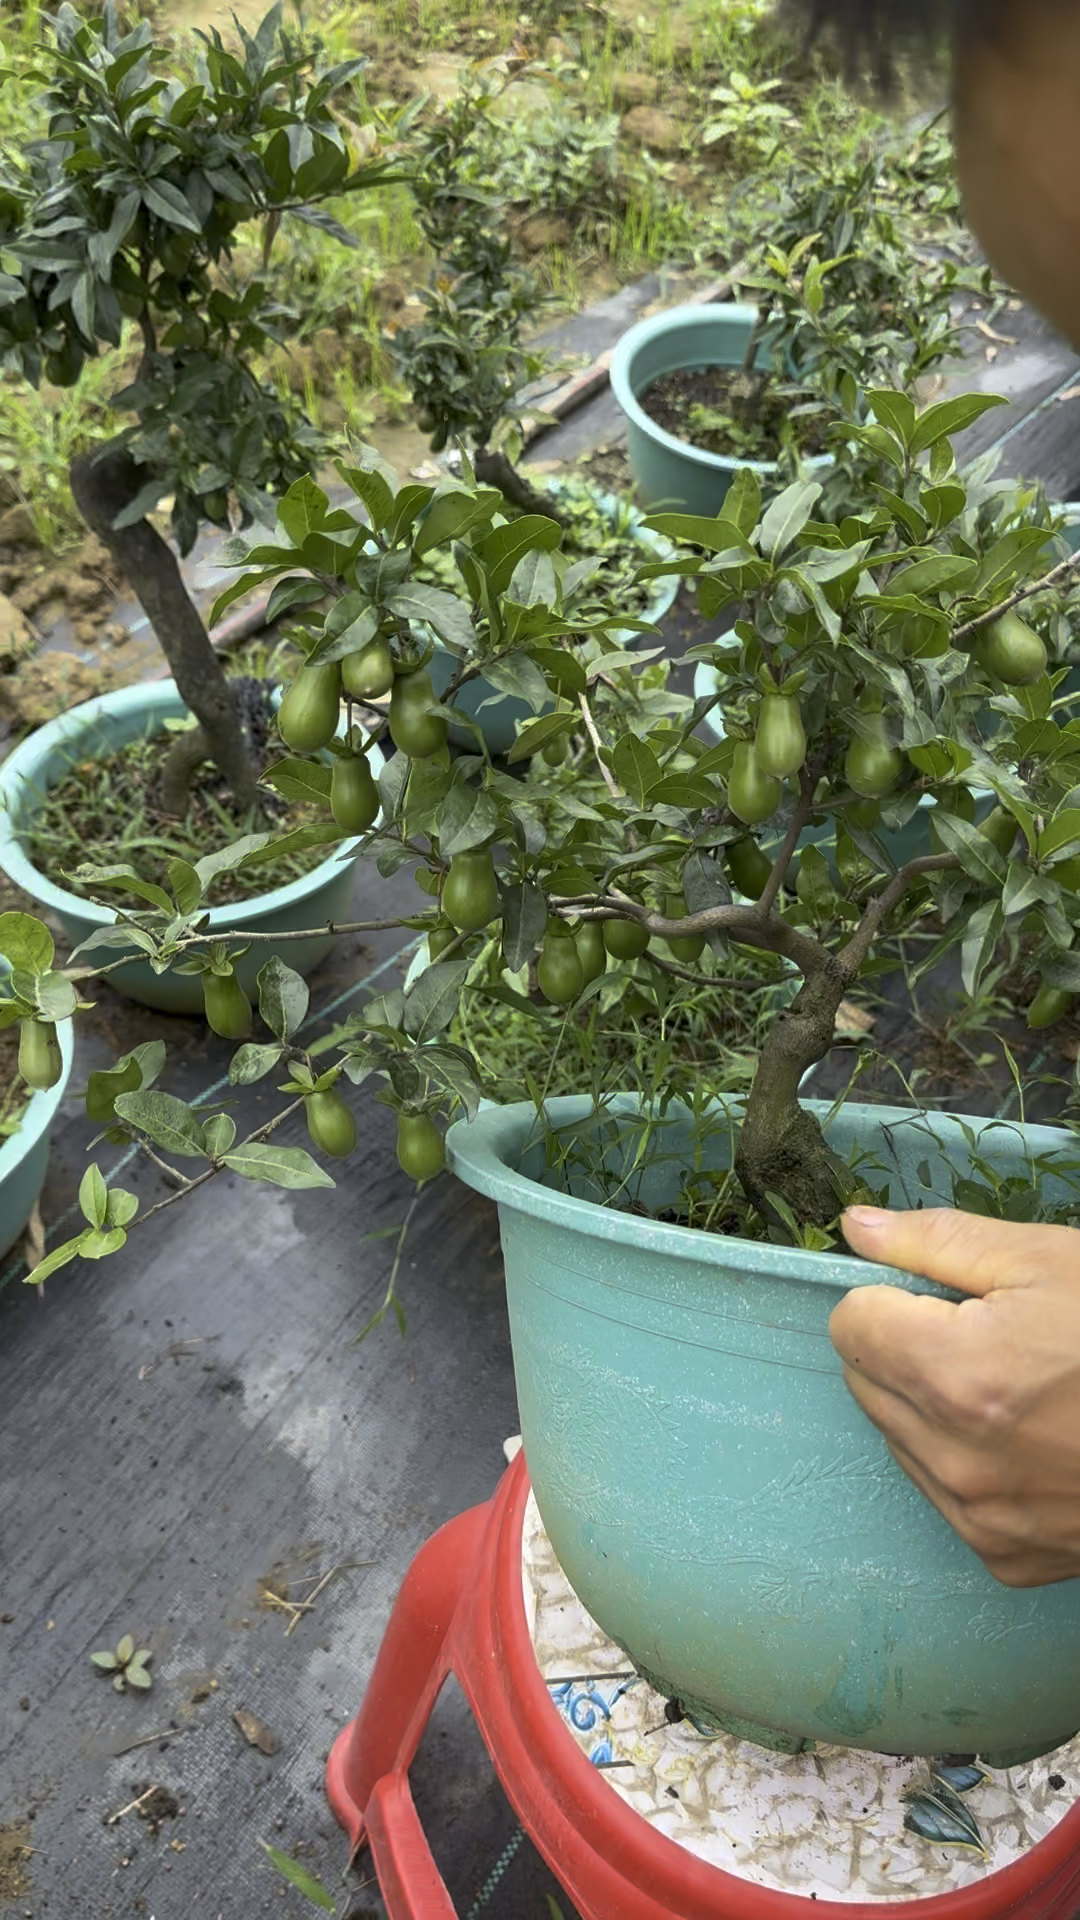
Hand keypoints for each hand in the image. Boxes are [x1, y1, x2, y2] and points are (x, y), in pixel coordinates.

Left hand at [830, 1206, 1079, 1586]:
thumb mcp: (1046, 1262)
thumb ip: (936, 1242)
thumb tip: (857, 1228)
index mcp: (958, 1376)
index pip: (849, 1324)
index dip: (893, 1297)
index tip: (944, 1299)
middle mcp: (957, 1459)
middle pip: (866, 1381)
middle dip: (906, 1349)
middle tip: (988, 1337)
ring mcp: (980, 1517)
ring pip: (899, 1438)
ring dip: (932, 1406)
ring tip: (1016, 1388)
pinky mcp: (1003, 1554)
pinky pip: (944, 1492)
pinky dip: (968, 1461)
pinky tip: (1028, 1439)